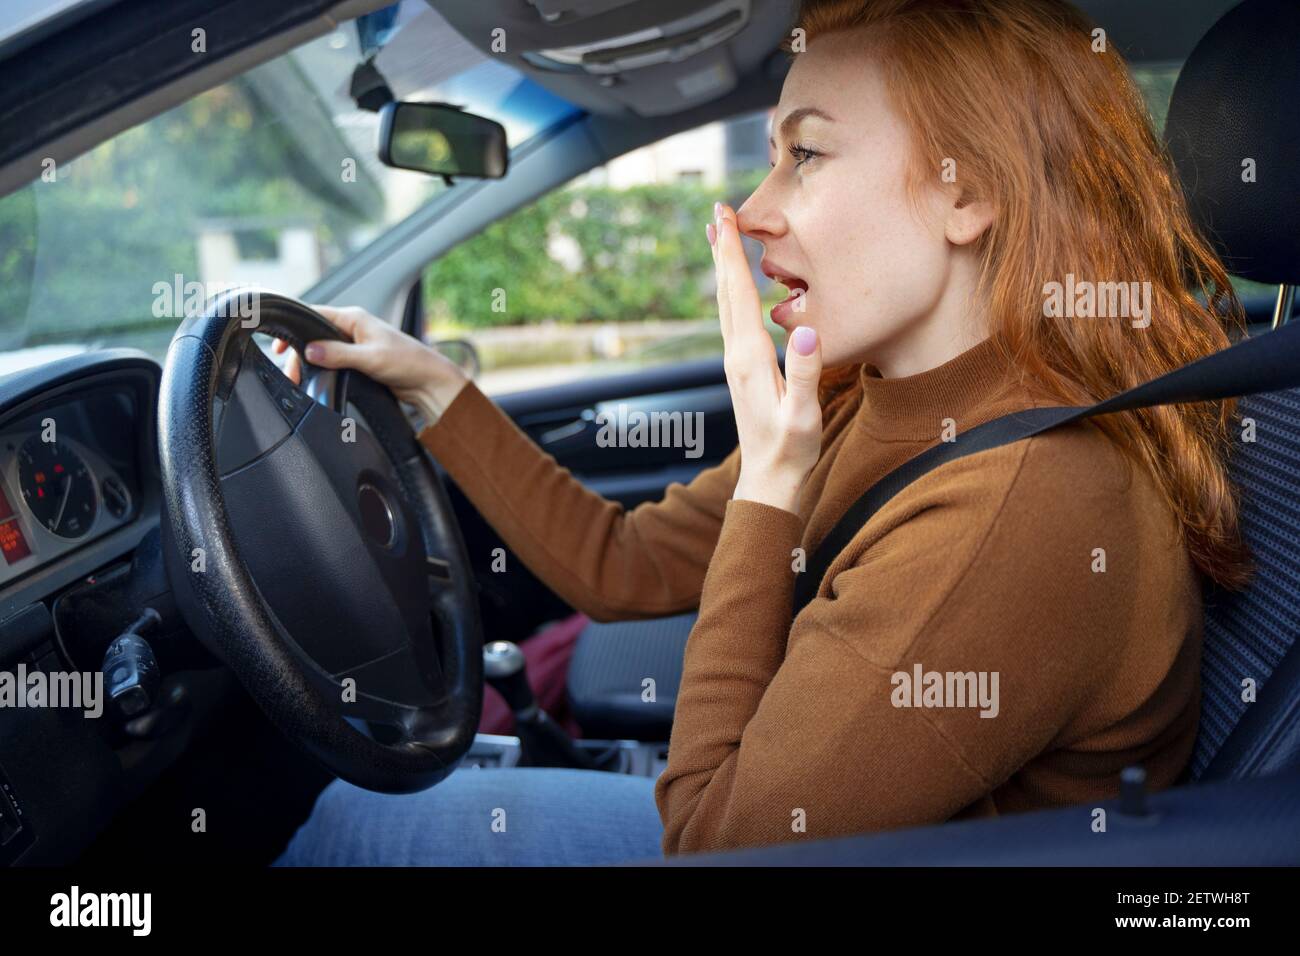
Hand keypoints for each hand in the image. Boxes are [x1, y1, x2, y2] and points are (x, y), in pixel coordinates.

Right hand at [272, 305, 468, 424]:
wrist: (428, 381)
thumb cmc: (407, 363)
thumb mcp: (370, 358)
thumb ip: (338, 354)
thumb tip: (310, 351)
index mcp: (354, 318)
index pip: (313, 315)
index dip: (293, 328)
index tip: (278, 346)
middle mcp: (352, 328)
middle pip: (313, 337)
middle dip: (299, 355)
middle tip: (291, 375)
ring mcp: (355, 344)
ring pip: (322, 351)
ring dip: (309, 364)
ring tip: (300, 381)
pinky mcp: (359, 360)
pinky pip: (332, 362)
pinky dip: (322, 370)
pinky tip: (316, 380)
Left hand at [709, 202, 822, 513]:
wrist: (769, 482)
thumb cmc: (791, 450)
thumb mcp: (803, 414)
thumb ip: (805, 371)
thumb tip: (804, 327)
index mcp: (750, 358)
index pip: (739, 294)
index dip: (732, 253)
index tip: (724, 218)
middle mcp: (736, 356)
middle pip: (726, 291)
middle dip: (722, 249)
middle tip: (716, 210)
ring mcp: (736, 363)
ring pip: (726, 303)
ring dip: (723, 267)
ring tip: (719, 236)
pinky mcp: (742, 370)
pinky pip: (734, 319)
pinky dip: (732, 292)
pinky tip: (736, 286)